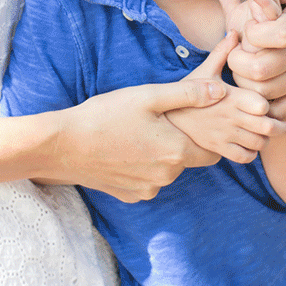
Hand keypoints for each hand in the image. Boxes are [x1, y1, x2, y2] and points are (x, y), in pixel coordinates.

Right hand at [45, 74, 228, 201]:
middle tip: (162, 121)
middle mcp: (166, 176)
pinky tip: (125, 149)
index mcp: (176, 151)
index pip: (212, 151)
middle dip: (182, 142)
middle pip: (188, 159)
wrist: (64, 146)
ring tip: (139, 132)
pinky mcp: (130, 195)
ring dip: (161, 154)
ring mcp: (147, 189)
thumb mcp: (149, 96)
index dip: (208, 136)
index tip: (197, 122)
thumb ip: (189, 94)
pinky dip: (143, 167)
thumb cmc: (106, 115)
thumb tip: (221, 90)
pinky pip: (147, 181)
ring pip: (167, 170)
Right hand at [167, 31, 285, 163]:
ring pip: (258, 144)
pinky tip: (249, 144)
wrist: (165, 118)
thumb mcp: (204, 70)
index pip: (261, 104)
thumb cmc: (186, 91)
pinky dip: (251, 153)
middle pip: (267, 127)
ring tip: (264, 133)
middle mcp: (230, 117)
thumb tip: (236, 31)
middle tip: (281, 122)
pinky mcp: (217, 150)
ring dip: (265, 140)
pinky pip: (244, 157)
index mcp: (229, 97)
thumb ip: (222, 53)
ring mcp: (224, 136)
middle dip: (278, 125)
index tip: (269, 103)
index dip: (270, 104)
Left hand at [212, 0, 285, 120]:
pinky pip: (282, 110)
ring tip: (241, 71)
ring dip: (245, 84)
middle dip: (238, 62)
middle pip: (262, 68)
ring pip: (266, 92)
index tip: (247, 29)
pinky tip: (257, 91)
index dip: (250, 33)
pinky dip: (265, 105)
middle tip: (234, 54)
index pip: (271, 34)